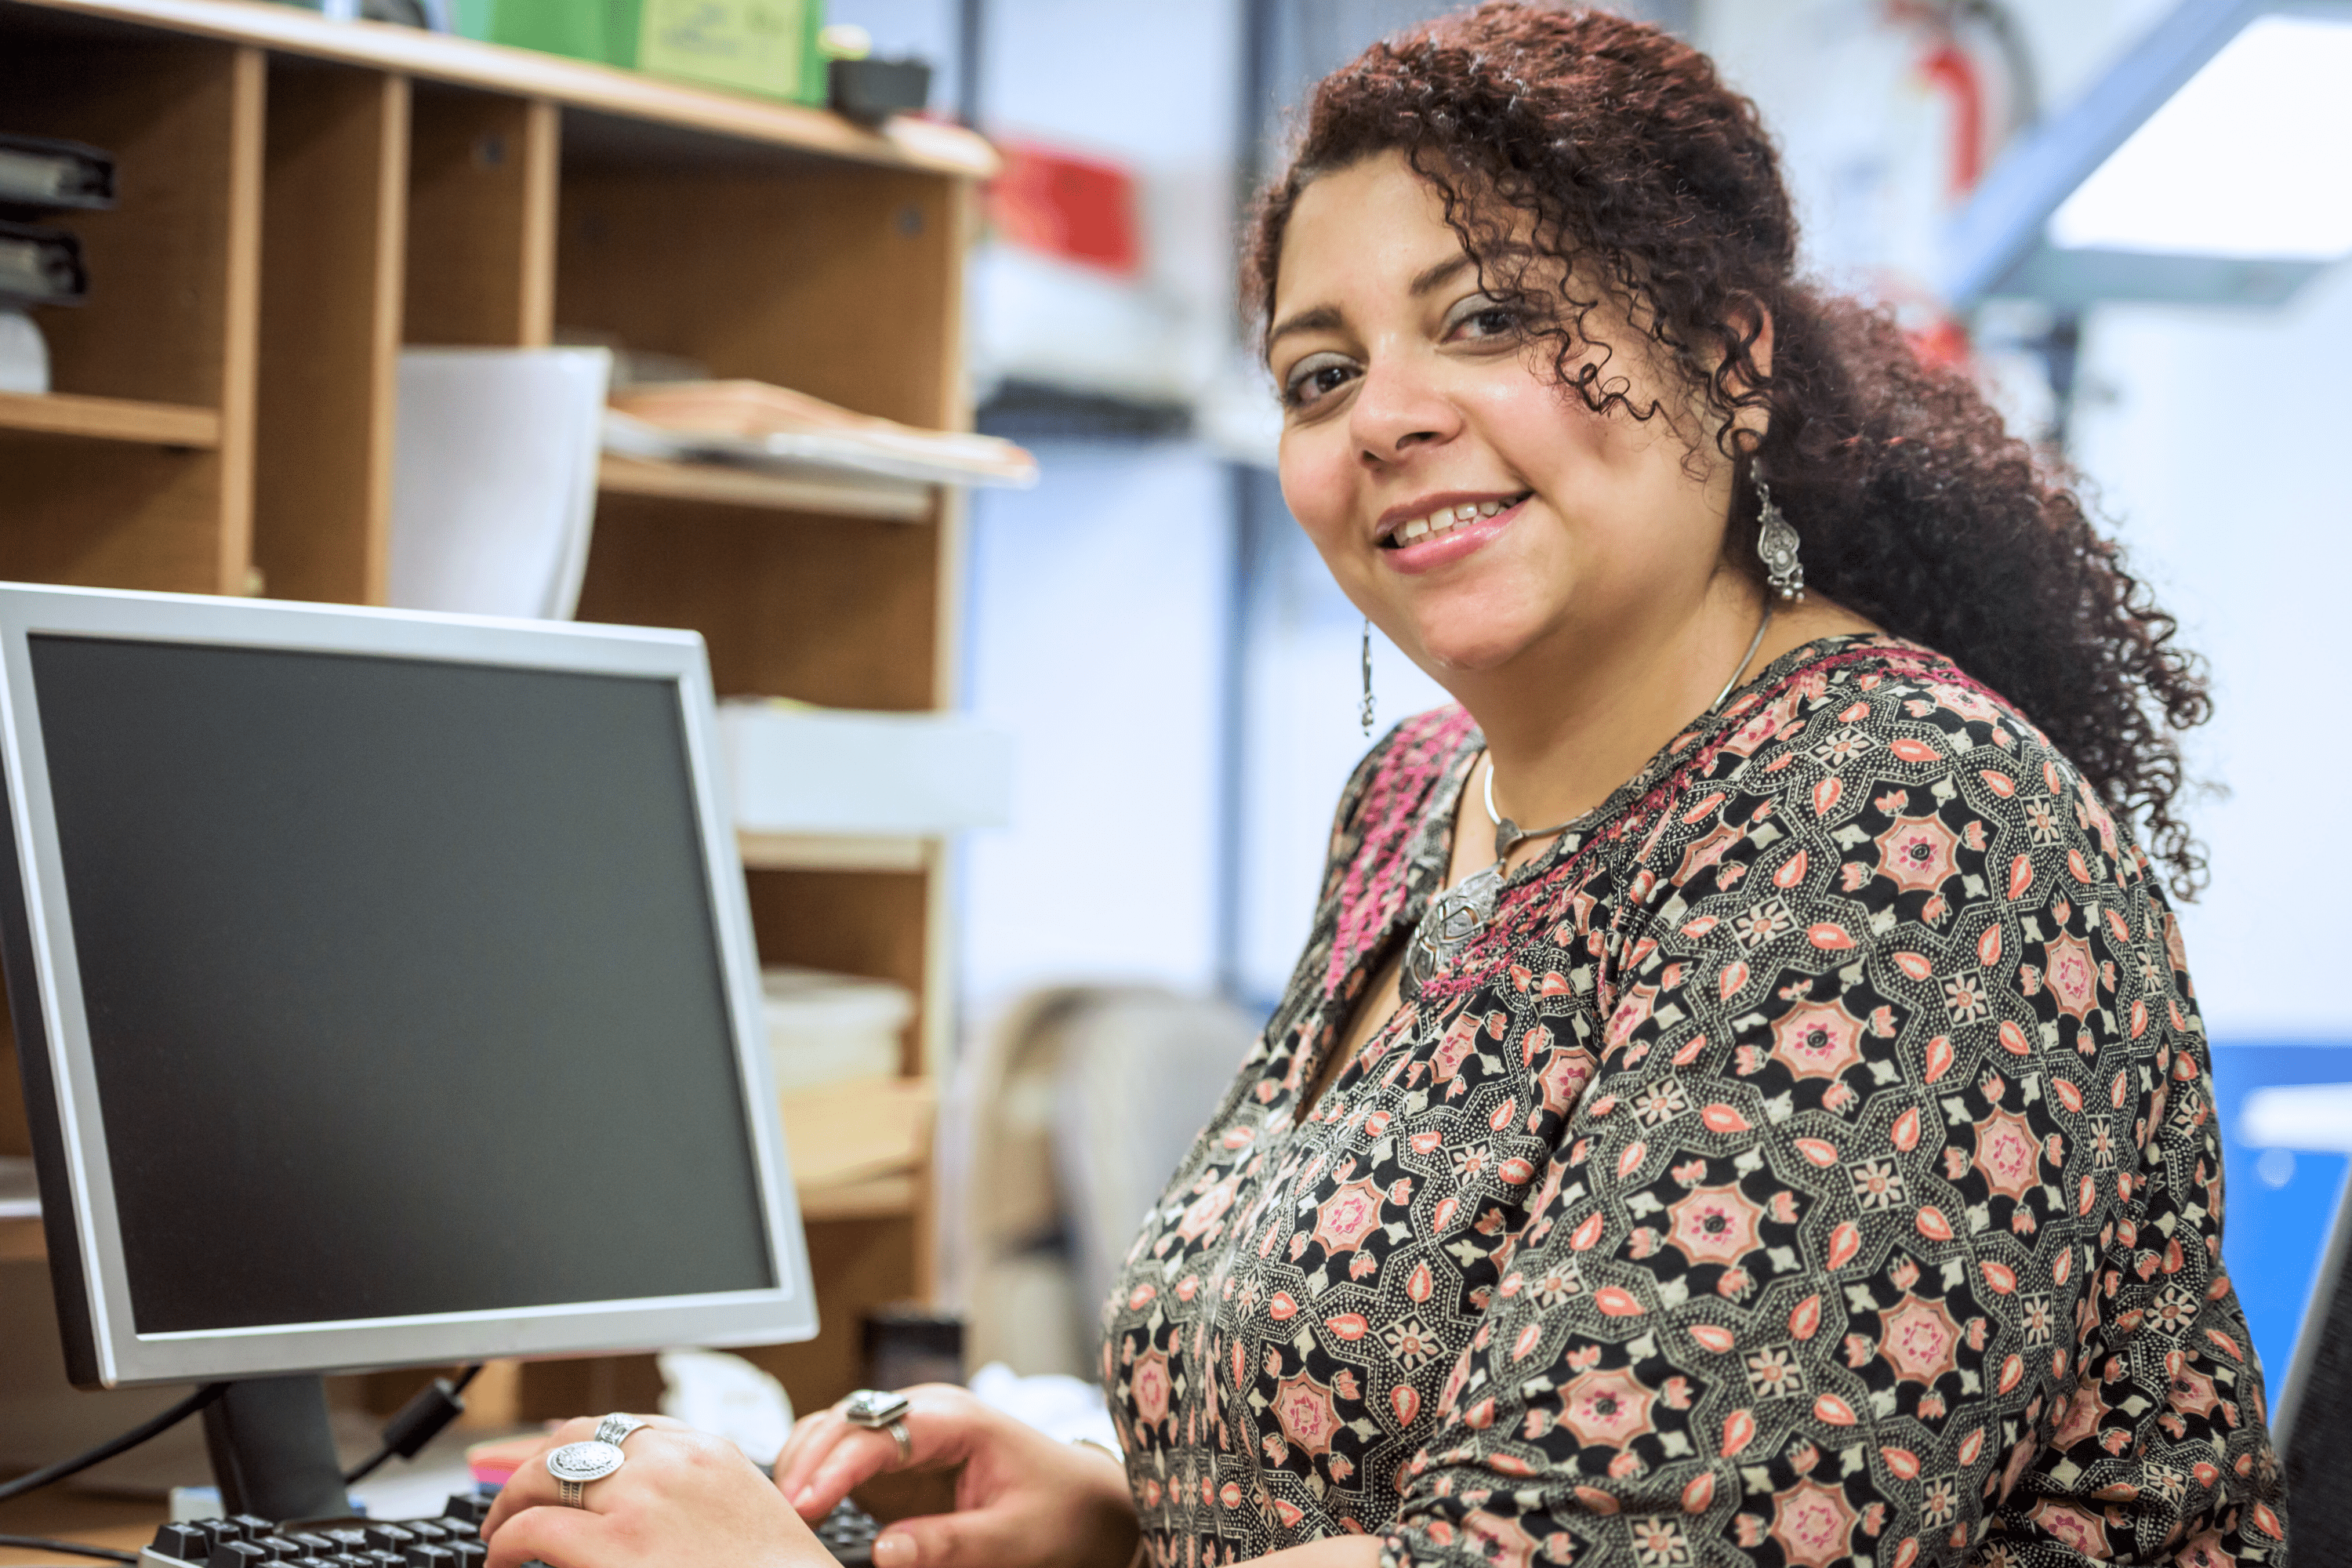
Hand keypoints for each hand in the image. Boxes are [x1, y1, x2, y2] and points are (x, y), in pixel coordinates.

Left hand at [480, 1413, 830, 1567]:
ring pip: (546, 1474)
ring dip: (512, 1500)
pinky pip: (533, 1530)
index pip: (626, 1426)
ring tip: (501, 1529)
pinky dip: (504, 1542)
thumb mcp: (747, 1512)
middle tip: (517, 1497)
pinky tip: (501, 1558)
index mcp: (708, 1451)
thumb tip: (646, 1505)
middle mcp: (671, 1463)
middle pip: (579, 1437)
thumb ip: (698, 1493)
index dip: (582, 1445)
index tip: (562, 1463)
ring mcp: (640, 1501)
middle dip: (537, 1464)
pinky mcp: (612, 1548)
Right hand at [772, 1384, 1137, 1567]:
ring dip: (803, 1463)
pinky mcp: (900, 1454)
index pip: (878, 1430)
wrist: (1086, 1502)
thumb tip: (883, 1553)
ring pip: (835, 1429)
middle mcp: (927, 1412)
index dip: (835, 1468)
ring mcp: (910, 1428)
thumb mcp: (1014, 1538)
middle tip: (781, 1518)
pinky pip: (844, 1452)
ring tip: (783, 1513)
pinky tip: (803, 1508)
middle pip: (844, 1420)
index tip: (804, 1508)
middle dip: (806, 1464)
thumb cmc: (1060, 1512)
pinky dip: (816, 1472)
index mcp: (957, 1419)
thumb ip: (949, 1544)